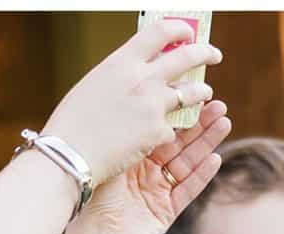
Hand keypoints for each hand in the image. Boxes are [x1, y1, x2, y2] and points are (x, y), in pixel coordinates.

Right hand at [46, 19, 223, 182]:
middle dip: (204, 52)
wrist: (70, 155)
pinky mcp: (157, 132)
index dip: (178, 28)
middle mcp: (143, 78)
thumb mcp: (95, 84)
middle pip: (185, 57)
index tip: (188, 31)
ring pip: (190, 94)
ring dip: (201, 92)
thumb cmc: (72, 123)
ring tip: (206, 93)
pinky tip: (160, 138)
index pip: (159, 32)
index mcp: (123, 60)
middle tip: (213, 54)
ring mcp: (153, 105)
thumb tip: (133, 72)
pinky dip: (167, 134)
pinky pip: (172, 130)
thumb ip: (119, 75)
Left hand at [73, 103, 229, 233]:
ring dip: (207, 143)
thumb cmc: (93, 192)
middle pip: (179, 143)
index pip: (160, 128)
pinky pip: (187, 190)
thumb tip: (153, 102)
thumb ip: (135, 131)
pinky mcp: (165, 212)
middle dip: (200, 124)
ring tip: (224, 122)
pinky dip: (202, 175)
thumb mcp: (114, 152)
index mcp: (131, 153)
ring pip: (188, 163)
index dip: (179, 111)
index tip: (195, 92)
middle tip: (219, 104)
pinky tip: (216, 158)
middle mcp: (145, 171)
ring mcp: (157, 191)